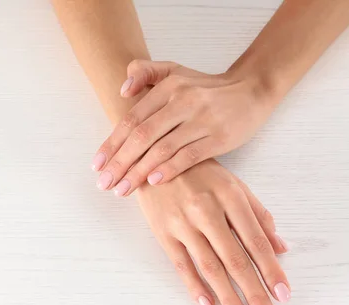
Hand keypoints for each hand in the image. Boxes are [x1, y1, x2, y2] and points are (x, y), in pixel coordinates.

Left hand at [92, 60, 275, 196]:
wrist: (251, 90)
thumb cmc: (205, 88)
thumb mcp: (175, 71)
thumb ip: (145, 72)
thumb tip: (122, 91)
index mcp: (168, 87)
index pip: (132, 119)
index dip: (112, 143)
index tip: (97, 165)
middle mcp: (183, 101)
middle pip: (142, 136)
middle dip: (120, 163)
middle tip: (105, 183)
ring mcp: (202, 119)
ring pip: (163, 149)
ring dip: (139, 172)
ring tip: (122, 189)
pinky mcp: (219, 137)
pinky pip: (189, 156)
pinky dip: (169, 169)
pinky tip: (153, 182)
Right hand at [136, 159, 289, 304]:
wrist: (154, 159)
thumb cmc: (199, 173)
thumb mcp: (234, 185)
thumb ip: (259, 215)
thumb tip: (281, 248)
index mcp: (230, 197)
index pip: (256, 241)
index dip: (271, 270)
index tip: (283, 295)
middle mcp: (207, 211)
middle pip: (235, 259)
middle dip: (254, 292)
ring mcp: (183, 223)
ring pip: (209, 266)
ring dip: (228, 297)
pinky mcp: (162, 231)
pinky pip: (181, 264)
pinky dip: (194, 286)